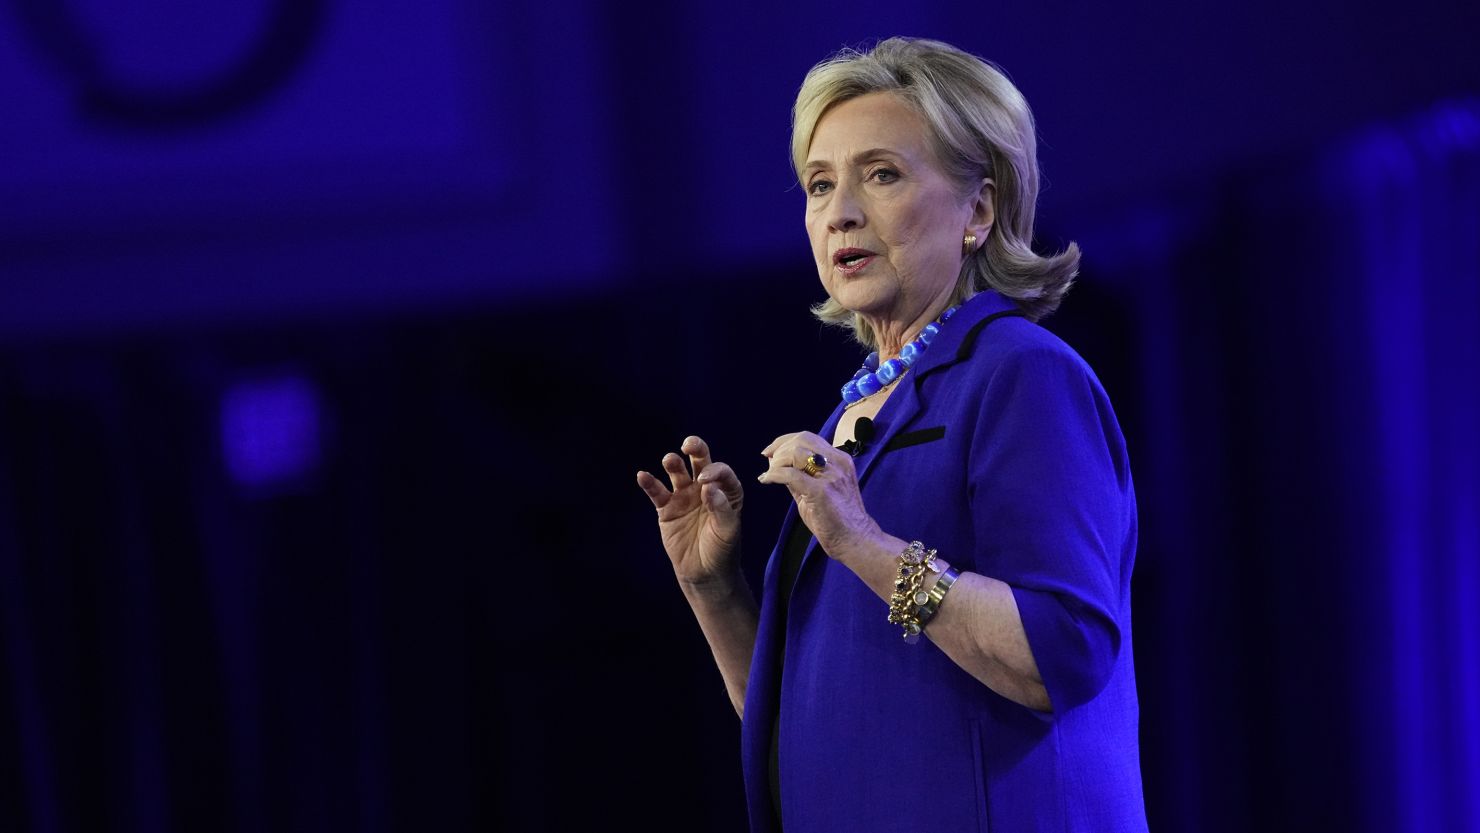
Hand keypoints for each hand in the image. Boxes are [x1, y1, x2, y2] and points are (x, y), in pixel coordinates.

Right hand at [636, 436, 743, 587]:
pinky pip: (657, 492)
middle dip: (696, 449)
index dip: (715, 472)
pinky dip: (649, 483)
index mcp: (726, 491)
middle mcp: (705, 489)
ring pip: (677, 473)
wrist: (704, 573)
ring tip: (669, 460)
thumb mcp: (728, 531)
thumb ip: (721, 508)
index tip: (706, 481)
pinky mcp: (667, 509)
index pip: (722, 473)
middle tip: (689, 445)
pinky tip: (642, 476)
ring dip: (673, 463)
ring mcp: (684, 496)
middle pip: (700, 462)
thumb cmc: (722, 550)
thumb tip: (709, 487)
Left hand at [757, 431, 882, 560]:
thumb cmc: (837, 518)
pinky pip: (790, 474)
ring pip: (796, 452)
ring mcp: (831, 476)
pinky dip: (774, 475)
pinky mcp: (821, 491)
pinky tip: (767, 480)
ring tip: (770, 474)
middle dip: (779, 447)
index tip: (770, 451)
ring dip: (777, 461)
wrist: (855, 539)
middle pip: (802, 439)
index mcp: (840, 460)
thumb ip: (801, 476)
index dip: (785, 440)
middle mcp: (837, 463)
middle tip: (768, 462)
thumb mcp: (820, 490)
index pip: (809, 438)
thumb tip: (775, 465)